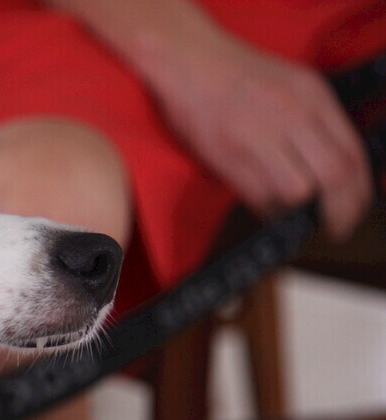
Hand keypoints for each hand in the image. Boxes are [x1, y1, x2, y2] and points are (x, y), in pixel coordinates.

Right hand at [149, 36, 372, 239]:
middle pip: (332, 177)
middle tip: (335, 228)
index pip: (352, 154)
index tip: (353, 212)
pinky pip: (259, 196)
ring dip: (297, 211)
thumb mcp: (292, 86)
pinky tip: (266, 205)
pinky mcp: (228, 155)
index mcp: (312, 96)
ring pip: (296, 192)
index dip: (358, 193)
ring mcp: (258, 136)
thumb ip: (315, 122)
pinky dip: (267, 209)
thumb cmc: (236, 76)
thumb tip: (333, 171)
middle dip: (339, 213)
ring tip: (291, 214)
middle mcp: (291, 115)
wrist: (189, 63)